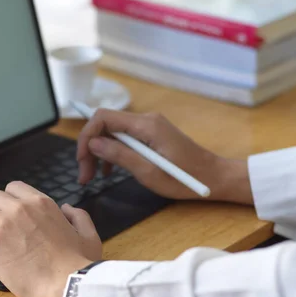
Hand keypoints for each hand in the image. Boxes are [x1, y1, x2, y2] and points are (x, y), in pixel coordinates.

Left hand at [0, 182, 101, 296]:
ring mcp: (2, 226)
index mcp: (41, 203)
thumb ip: (78, 216)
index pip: (13, 187)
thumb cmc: (79, 265)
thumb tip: (67, 209)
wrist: (68, 286)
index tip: (7, 215)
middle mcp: (19, 208)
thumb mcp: (89, 234)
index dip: (7, 201)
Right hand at [77, 109, 252, 204]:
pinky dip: (112, 153)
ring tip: (93, 177)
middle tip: (84, 175)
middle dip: (90, 148)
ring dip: (99, 153)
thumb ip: (120, 156)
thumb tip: (93, 143)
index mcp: (146, 125)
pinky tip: (109, 172)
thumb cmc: (185, 180)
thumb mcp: (148, 172)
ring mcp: (149, 127)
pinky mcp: (151, 136)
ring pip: (112, 133)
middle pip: (105, 125)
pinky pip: (124, 139)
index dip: (86, 136)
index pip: (103, 117)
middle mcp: (146, 120)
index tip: (81, 160)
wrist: (214, 178)